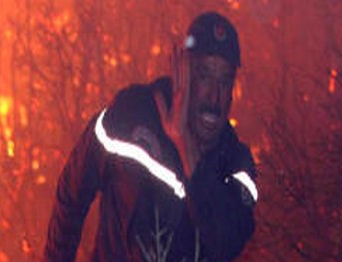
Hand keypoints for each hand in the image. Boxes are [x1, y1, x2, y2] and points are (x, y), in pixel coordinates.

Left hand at [154, 43, 198, 176]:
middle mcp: (181, 93)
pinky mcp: (183, 98)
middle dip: (177, 57)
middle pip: (179, 71)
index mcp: (176, 95)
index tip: (172, 51)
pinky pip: (184, 81)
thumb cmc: (173, 129)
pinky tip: (184, 62)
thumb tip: (156, 89)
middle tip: (176, 42)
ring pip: (182, 73)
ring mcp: (183, 95)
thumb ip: (160, 101)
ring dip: (182, 60)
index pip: (174, 76)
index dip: (173, 63)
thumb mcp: (163, 113)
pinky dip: (185, 70)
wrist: (179, 139)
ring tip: (181, 47)